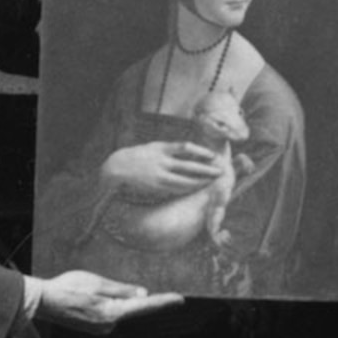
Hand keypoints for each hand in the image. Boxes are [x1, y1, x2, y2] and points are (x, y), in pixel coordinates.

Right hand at [29, 270, 183, 333]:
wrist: (42, 303)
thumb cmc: (67, 289)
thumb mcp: (97, 283)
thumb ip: (121, 290)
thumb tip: (144, 295)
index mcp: (112, 314)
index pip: (145, 307)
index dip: (164, 302)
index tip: (180, 299)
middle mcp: (109, 326)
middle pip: (131, 309)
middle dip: (130, 297)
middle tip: (105, 284)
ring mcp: (100, 329)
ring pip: (119, 311)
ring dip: (114, 299)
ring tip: (89, 288)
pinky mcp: (93, 328)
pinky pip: (108, 314)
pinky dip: (107, 304)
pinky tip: (89, 296)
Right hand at [98, 141, 224, 197]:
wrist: (117, 167)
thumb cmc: (139, 156)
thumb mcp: (154, 147)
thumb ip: (171, 150)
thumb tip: (191, 152)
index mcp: (161, 148)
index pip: (185, 147)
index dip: (201, 151)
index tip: (213, 155)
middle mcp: (161, 161)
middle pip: (189, 166)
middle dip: (206, 169)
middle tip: (220, 172)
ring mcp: (159, 176)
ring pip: (184, 181)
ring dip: (199, 182)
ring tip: (210, 182)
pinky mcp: (156, 187)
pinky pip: (175, 189)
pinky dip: (187, 189)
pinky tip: (195, 189)